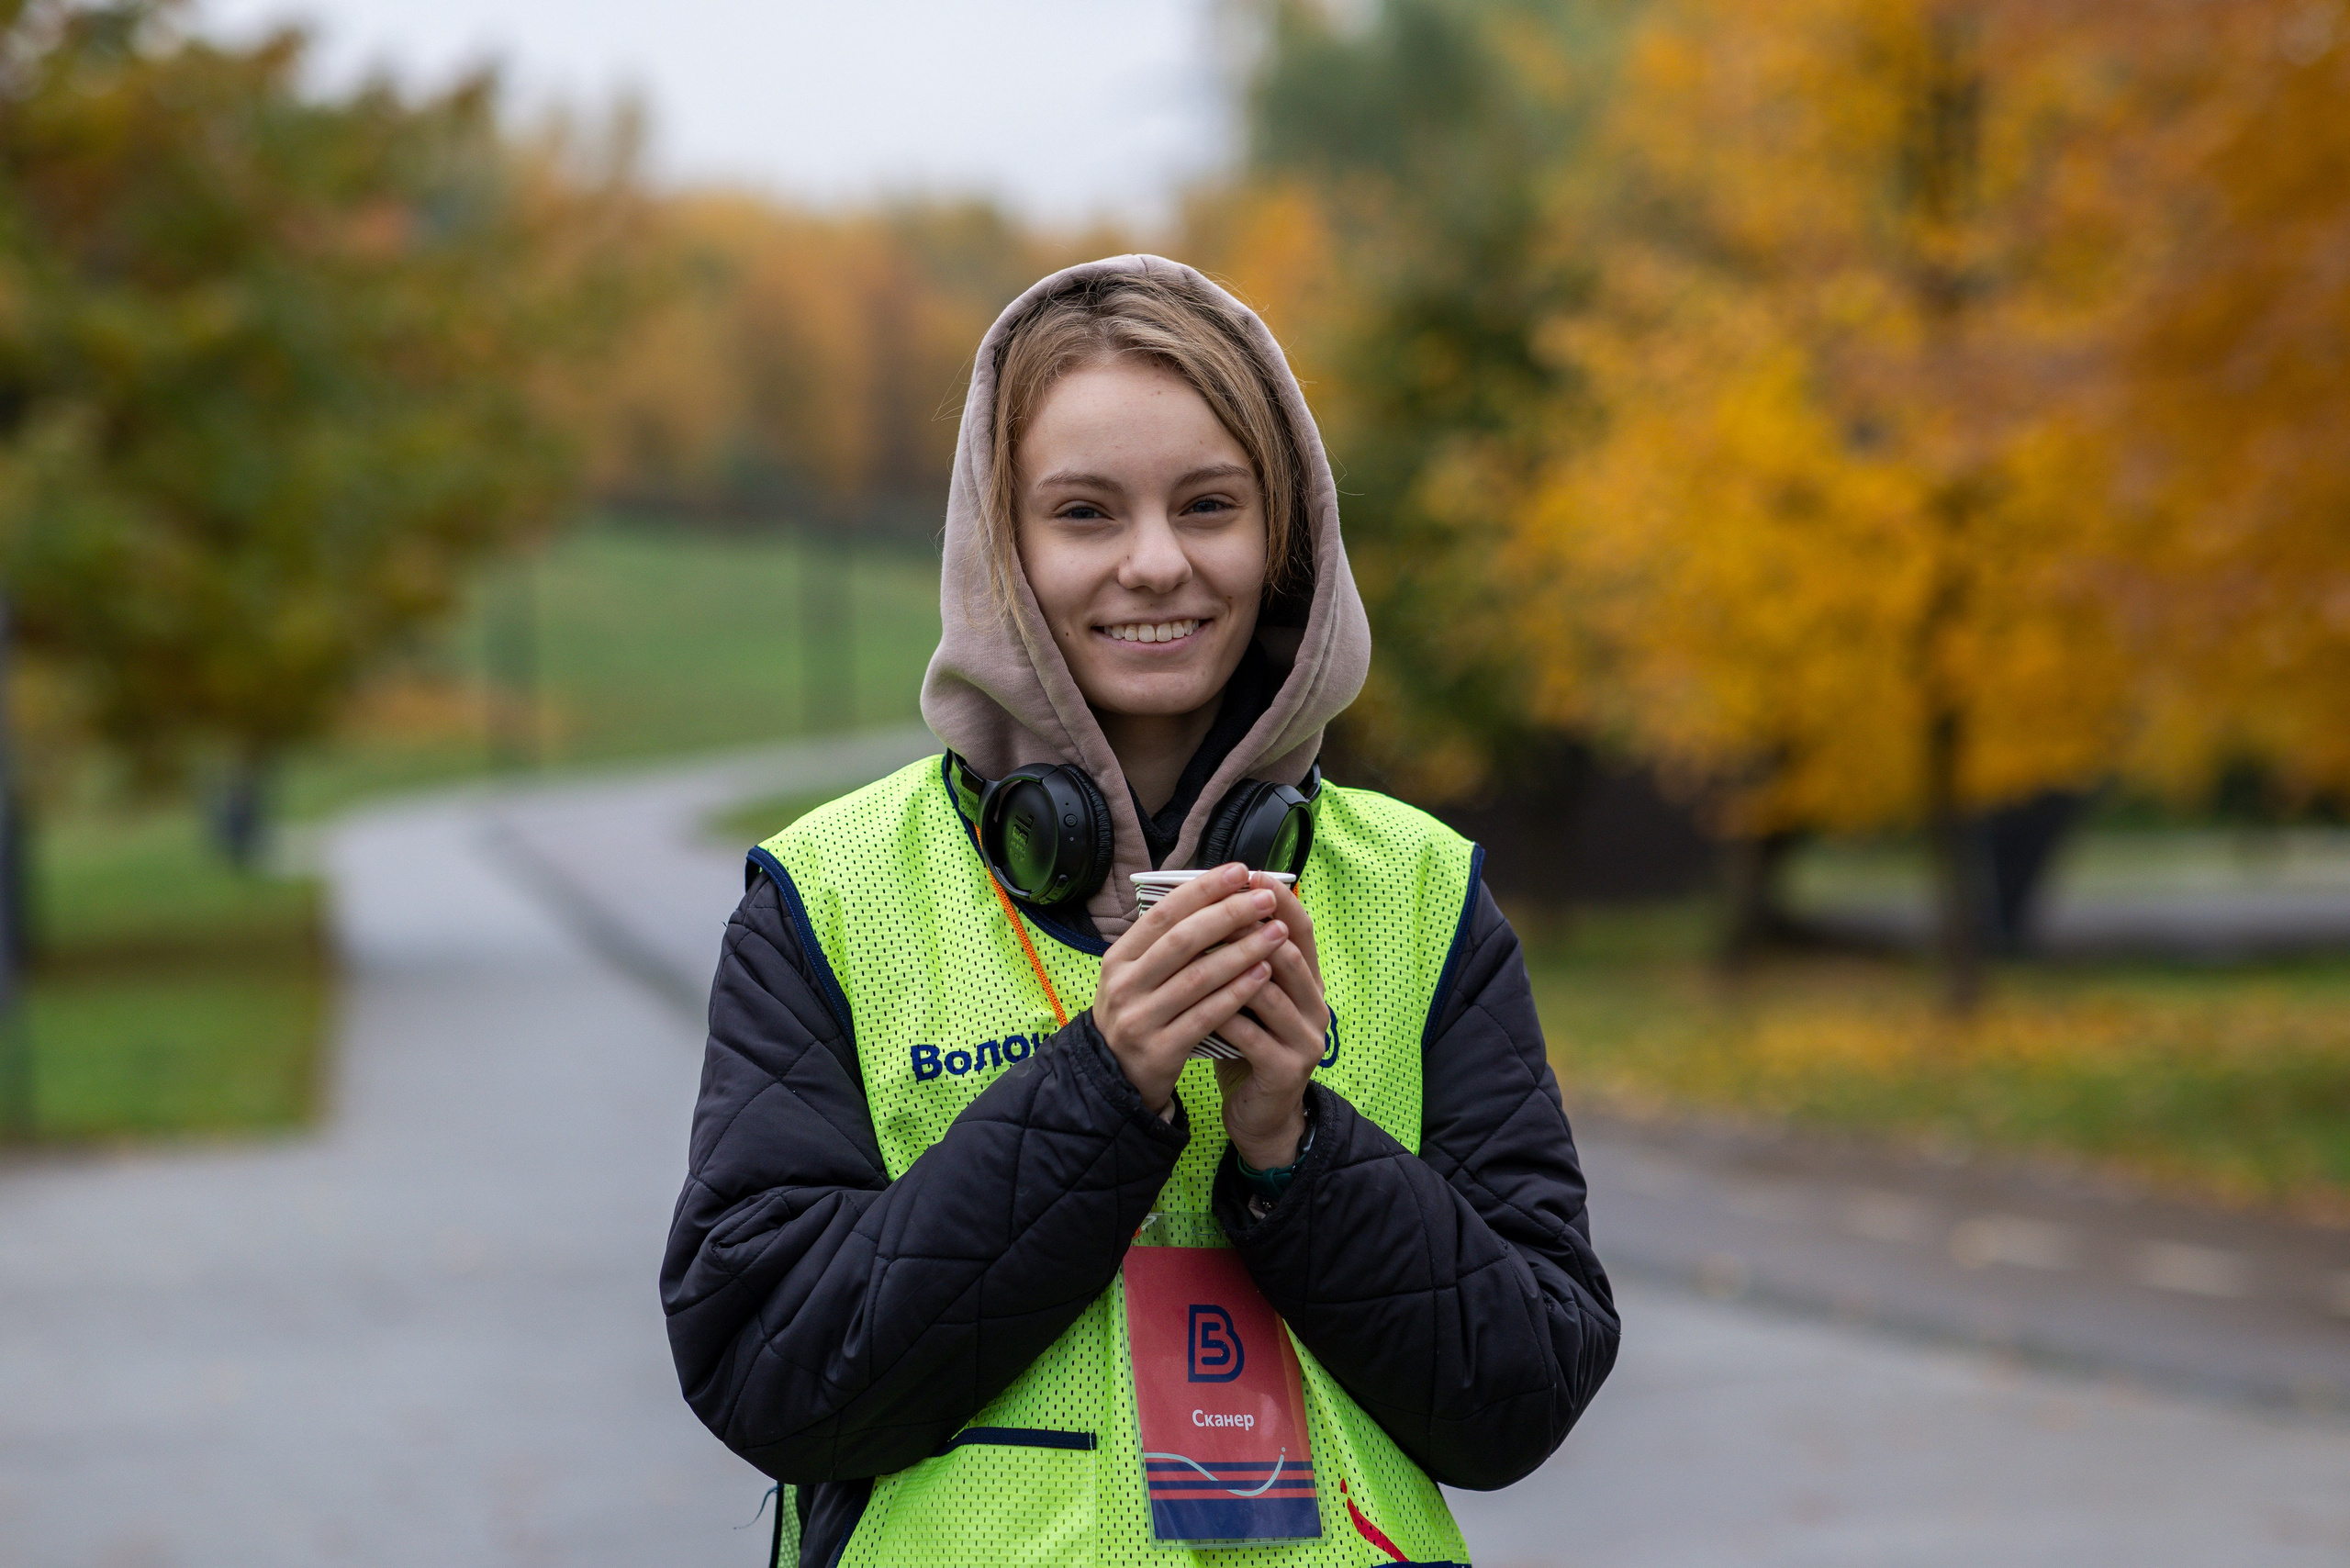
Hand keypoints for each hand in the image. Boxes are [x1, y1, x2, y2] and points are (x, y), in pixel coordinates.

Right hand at [1094, 863, 1290, 1116]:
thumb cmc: (1140, 1015)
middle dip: (1228, 915)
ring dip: (1242, 951)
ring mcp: (1140, 1019)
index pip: (1164, 914)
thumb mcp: (1137, 976)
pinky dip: (1237, 992)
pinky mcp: (1160, 1050)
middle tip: (1265, 899)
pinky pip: (1206, 1015)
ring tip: (1276, 933)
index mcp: (1119, 958)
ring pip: (1198, 977)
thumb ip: (1167, 942)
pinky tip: (1264, 974)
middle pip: (1183, 941)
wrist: (1115, 1080)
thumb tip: (1216, 894)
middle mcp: (1124, 985)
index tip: (1239, 872)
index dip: (1203, 889)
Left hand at [1213, 877, 1327, 1168]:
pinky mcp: (1287, 1069)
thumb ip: (1243, 958)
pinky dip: (1222, 1015)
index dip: (1279, 899)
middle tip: (1215, 907)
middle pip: (1286, 953)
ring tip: (1197, 949)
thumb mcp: (1250, 997)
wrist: (1261, 1113)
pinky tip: (1195, 1003)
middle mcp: (1316, 1006)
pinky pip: (1251, 1035)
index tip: (1247, 873)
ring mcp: (1306, 1039)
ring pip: (1268, 992)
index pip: (1301, 929)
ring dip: (1231, 968)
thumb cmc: (1249, 1044)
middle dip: (1248, 927)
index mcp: (1308, 982)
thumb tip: (1213, 902)